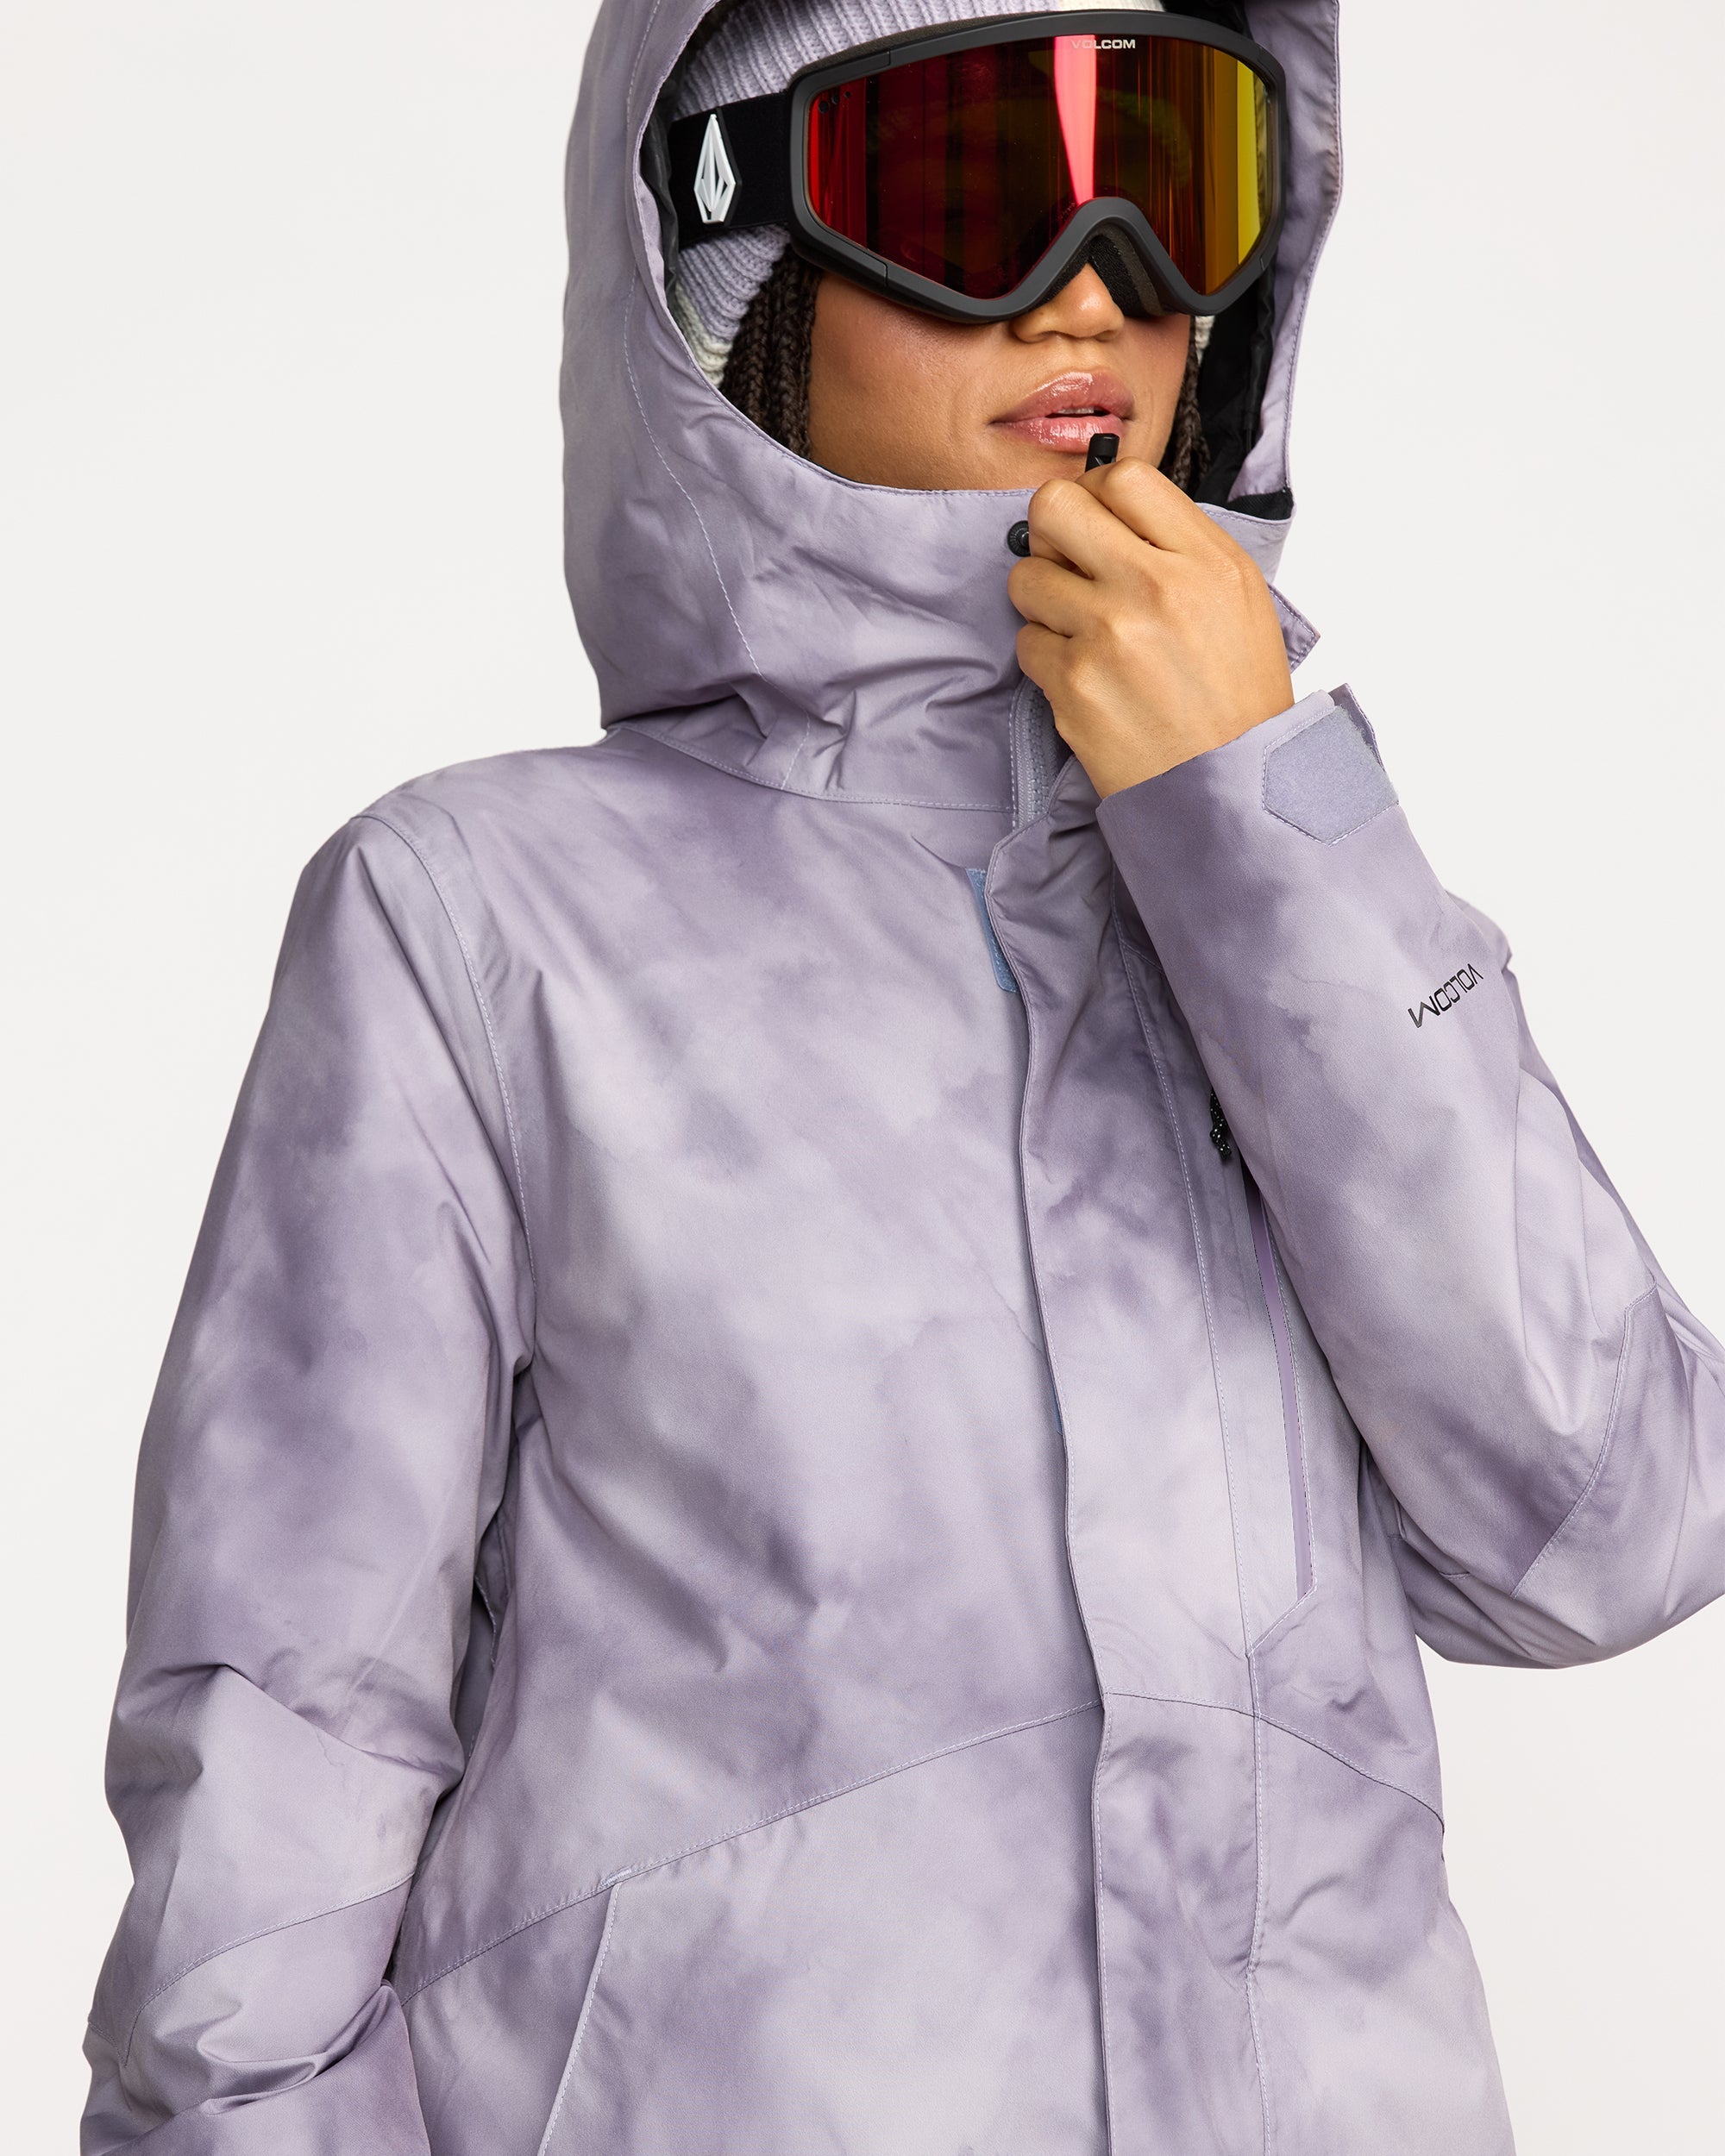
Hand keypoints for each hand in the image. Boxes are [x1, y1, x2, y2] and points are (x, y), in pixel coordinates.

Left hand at [1007, 457, 1294, 796]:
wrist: (1227, 786)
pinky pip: (1026, 642)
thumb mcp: (1238, 600)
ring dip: (1043, 601)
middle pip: (1054, 507)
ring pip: (1026, 577)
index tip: (1095, 521)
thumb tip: (1110, 510)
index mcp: (1205, 560)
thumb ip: (1179, 547)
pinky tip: (1084, 677)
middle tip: (1067, 564)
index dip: (1095, 492)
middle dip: (1050, 533)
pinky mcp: (1073, 683)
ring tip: (1079, 630)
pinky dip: (1046, 658)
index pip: (1124, 477)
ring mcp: (1109, 634)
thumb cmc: (1234, 698)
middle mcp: (1155, 586)